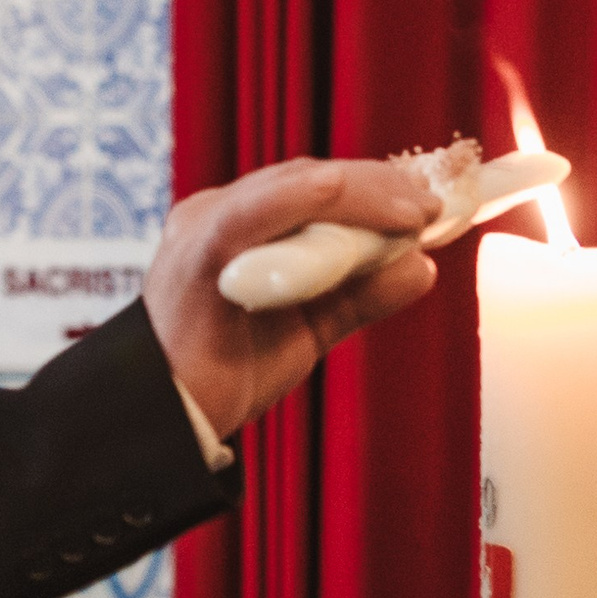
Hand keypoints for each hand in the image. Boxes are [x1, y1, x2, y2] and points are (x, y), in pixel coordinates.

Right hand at [143, 157, 442, 440]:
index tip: (429, 205)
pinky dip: (306, 200)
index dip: (379, 189)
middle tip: (432, 207)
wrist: (163, 419)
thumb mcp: (307, 328)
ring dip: (361, 193)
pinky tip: (347, 197)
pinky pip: (256, 212)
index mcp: (239, 223)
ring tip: (413, 213)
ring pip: (293, 186)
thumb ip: (358, 294)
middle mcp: (218, 212)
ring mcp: (206, 226)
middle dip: (379, 186)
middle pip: (310, 178)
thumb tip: (422, 267)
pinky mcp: (200, 252)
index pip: (316, 188)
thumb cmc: (224, 373)